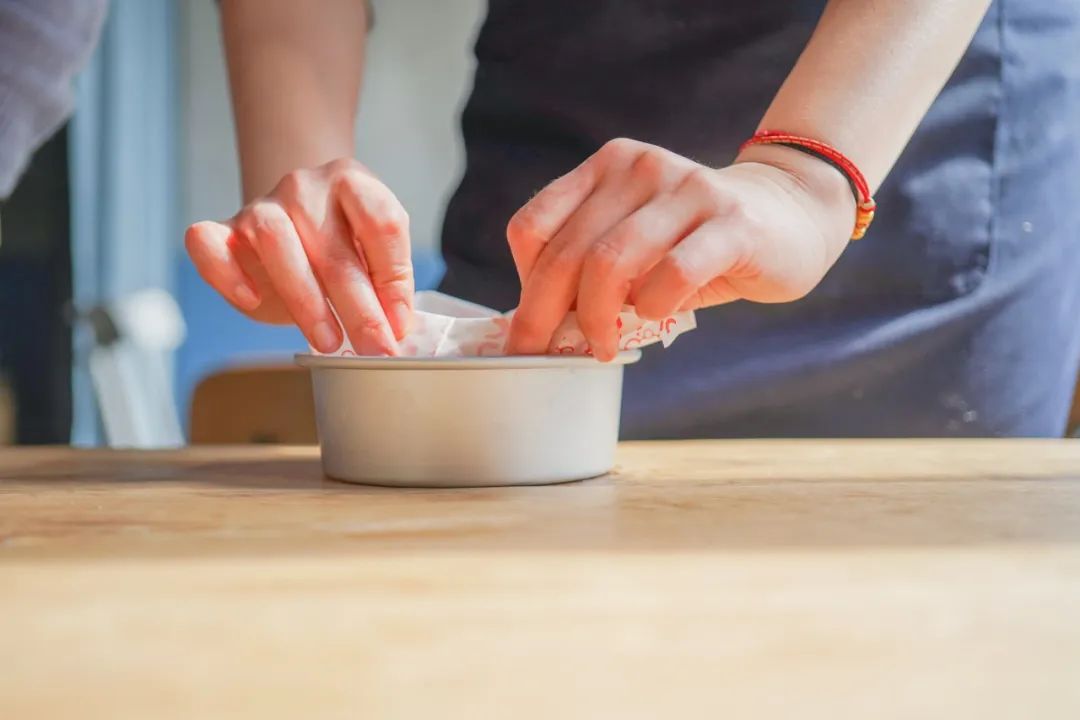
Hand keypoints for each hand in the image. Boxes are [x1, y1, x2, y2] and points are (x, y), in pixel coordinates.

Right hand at [184, 158, 411, 354]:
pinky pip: (209, 243)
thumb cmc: (339, 246)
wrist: (293, 225)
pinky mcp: (223, 230)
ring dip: (306, 300)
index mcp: (352, 182)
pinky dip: (227, 273)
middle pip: (334, 248)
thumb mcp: (371, 254)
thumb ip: (384, 280)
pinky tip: (252, 300)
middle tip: (375, 349)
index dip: (394, 279)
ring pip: (276, 243)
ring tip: (329, 342)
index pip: (381, 223)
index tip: (400, 326)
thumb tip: (397, 326)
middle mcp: (305, 186)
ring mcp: (261, 205)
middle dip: (359, 308)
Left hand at [505, 138, 855, 359]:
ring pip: (611, 263)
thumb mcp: (637, 245)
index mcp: (606, 168)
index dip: (523, 283)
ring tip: (603, 347)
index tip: (531, 325)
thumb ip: (593, 271)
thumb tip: (543, 327)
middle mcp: (640, 168)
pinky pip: (673, 273)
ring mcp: (687, 189)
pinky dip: (653, 306)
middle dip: (543, 315)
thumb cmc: (698, 244)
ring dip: (596, 319)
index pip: (534, 225)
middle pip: (567, 252)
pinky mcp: (731, 221)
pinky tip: (656, 316)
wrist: (793, 215)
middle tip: (542, 355)